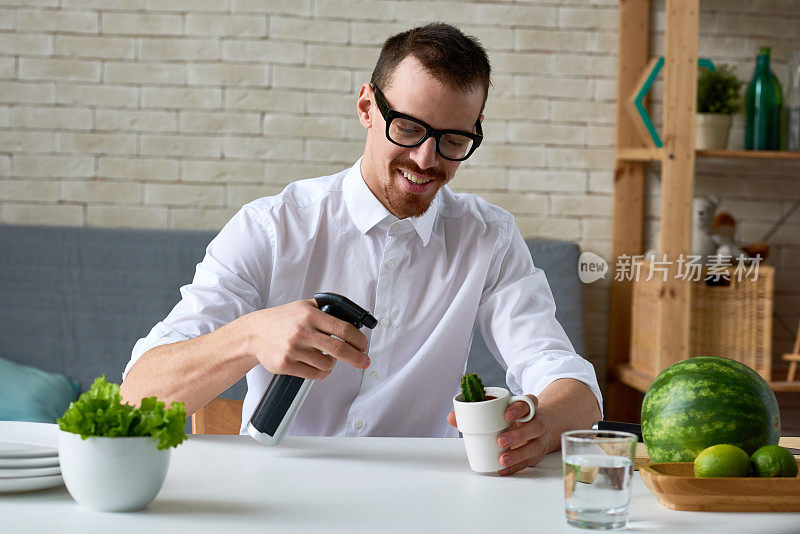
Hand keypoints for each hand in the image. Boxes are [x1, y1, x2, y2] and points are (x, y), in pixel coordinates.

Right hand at [234, 299, 369, 379]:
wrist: (254, 333)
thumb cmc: (282, 319)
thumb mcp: (304, 306)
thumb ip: (326, 311)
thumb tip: (352, 320)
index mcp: (310, 315)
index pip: (343, 329)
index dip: (358, 339)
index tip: (364, 345)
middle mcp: (302, 331)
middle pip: (339, 349)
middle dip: (357, 358)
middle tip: (364, 361)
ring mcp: (293, 349)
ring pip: (327, 365)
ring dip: (332, 364)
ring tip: (326, 358)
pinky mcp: (286, 365)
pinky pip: (314, 374)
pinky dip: (321, 373)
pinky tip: (317, 365)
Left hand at [447, 394, 546, 475]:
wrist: (533, 427)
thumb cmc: (510, 419)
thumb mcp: (497, 412)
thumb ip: (474, 413)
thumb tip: (452, 417)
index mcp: (527, 406)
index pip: (529, 402)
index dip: (519, 408)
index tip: (506, 415)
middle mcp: (537, 421)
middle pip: (535, 425)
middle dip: (518, 434)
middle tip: (500, 440)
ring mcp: (539, 438)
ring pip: (535, 446)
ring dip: (518, 454)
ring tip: (502, 458)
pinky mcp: (537, 453)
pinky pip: (530, 461)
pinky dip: (516, 467)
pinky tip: (503, 469)